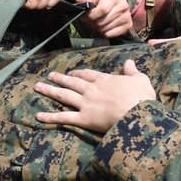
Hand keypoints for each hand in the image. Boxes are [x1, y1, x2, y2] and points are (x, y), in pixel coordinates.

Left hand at [34, 60, 155, 132]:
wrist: (137, 113)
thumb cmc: (141, 97)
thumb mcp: (140, 79)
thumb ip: (132, 71)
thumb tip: (130, 62)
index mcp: (105, 80)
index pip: (88, 74)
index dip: (79, 73)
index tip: (72, 73)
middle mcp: (92, 90)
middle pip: (72, 82)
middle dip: (60, 78)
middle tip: (50, 75)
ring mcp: (85, 103)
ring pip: (63, 95)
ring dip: (50, 90)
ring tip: (38, 86)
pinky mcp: (83, 118)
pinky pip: (64, 117)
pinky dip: (50, 117)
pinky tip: (38, 116)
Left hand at [76, 0, 132, 37]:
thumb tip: (79, 0)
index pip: (102, 10)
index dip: (91, 15)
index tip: (85, 15)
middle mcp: (123, 6)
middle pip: (102, 22)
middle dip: (92, 22)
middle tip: (90, 18)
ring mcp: (127, 16)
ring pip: (105, 29)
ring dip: (97, 28)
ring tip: (98, 20)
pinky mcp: (128, 25)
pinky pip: (110, 35)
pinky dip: (104, 32)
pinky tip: (104, 25)